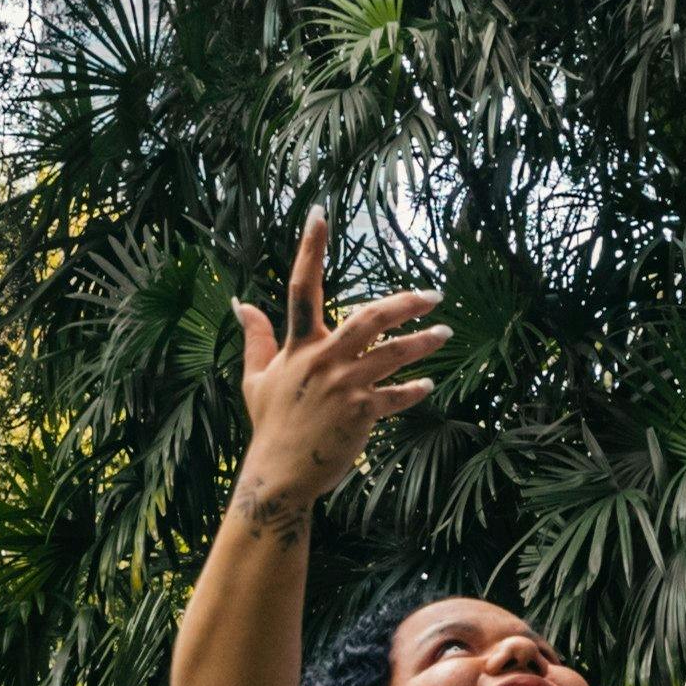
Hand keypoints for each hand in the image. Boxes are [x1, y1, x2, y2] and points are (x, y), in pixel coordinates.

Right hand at [229, 211, 446, 511]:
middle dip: (405, 303)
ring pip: (393, 354)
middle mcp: (323, 360)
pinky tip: (427, 385)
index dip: (310, 248)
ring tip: (444, 334)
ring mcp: (344, 386)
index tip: (320, 212)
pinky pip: (396, 396)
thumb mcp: (256, 378)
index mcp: (298, 346)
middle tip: (434, 295)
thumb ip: (257, 338)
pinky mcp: (362, 413)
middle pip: (370, 318)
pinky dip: (413, 390)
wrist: (280, 474)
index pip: (302, 286)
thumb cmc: (271, 424)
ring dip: (423, 343)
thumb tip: (241, 304)